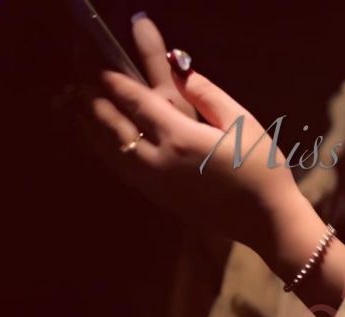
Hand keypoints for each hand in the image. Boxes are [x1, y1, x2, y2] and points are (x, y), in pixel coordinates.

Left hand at [81, 16, 309, 255]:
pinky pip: (123, 171)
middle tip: (80, 85)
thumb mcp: (241, 122)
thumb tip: (180, 70)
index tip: (101, 68)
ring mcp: (155, 184)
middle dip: (95, 104)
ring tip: (80, 111)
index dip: (115, 83)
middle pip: (114, 128)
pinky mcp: (159, 199)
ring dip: (94, 130)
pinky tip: (105, 145)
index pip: (136, 103)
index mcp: (180, 138)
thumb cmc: (261, 169)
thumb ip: (207, 94)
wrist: (264, 220)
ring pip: (112, 153)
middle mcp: (158, 161)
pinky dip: (107, 153)